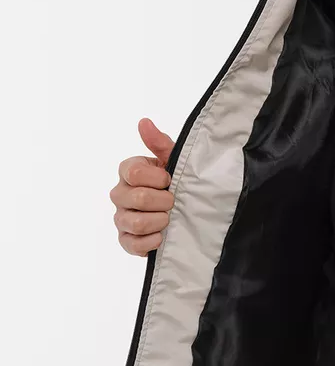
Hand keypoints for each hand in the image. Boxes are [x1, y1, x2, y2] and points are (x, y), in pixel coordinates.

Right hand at [109, 118, 175, 256]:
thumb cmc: (176, 181)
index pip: (135, 172)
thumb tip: (144, 122)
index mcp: (128, 171)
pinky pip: (133, 243)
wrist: (185, 209)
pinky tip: (161, 234)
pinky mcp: (125, 239)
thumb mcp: (173, 160)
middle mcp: (119, 193)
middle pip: (139, 198)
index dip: (158, 178)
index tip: (169, 179)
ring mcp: (120, 217)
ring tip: (168, 217)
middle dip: (165, 200)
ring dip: (161, 220)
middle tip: (173, 201)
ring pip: (137, 221)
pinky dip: (152, 240)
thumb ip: (159, 143)